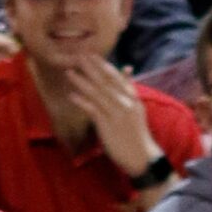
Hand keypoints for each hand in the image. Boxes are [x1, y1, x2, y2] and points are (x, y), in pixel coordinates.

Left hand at [57, 58, 163, 177]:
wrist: (143, 157)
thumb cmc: (137, 133)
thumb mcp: (137, 107)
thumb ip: (129, 88)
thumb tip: (127, 68)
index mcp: (132, 98)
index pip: (115, 77)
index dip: (102, 65)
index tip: (91, 54)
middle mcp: (125, 103)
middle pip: (104, 82)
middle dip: (90, 68)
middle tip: (77, 55)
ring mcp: (116, 114)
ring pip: (97, 94)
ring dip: (81, 82)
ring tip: (69, 72)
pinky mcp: (108, 126)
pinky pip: (93, 111)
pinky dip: (82, 102)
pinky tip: (71, 96)